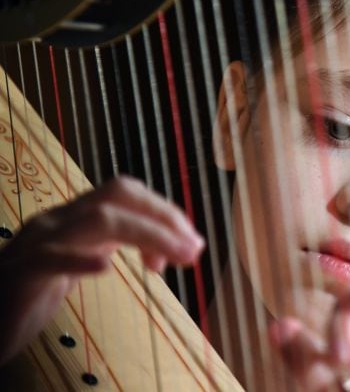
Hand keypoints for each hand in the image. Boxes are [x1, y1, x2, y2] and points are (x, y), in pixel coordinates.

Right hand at [0, 176, 203, 363]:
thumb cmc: (31, 290)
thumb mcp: (78, 262)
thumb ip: (111, 247)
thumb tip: (160, 250)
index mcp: (75, 217)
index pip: (126, 194)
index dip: (164, 210)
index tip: (190, 240)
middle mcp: (59, 221)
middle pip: (118, 197)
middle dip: (163, 216)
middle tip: (192, 247)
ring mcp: (38, 243)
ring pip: (97, 220)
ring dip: (145, 235)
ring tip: (170, 260)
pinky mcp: (21, 274)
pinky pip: (51, 258)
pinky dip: (80, 260)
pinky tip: (105, 267)